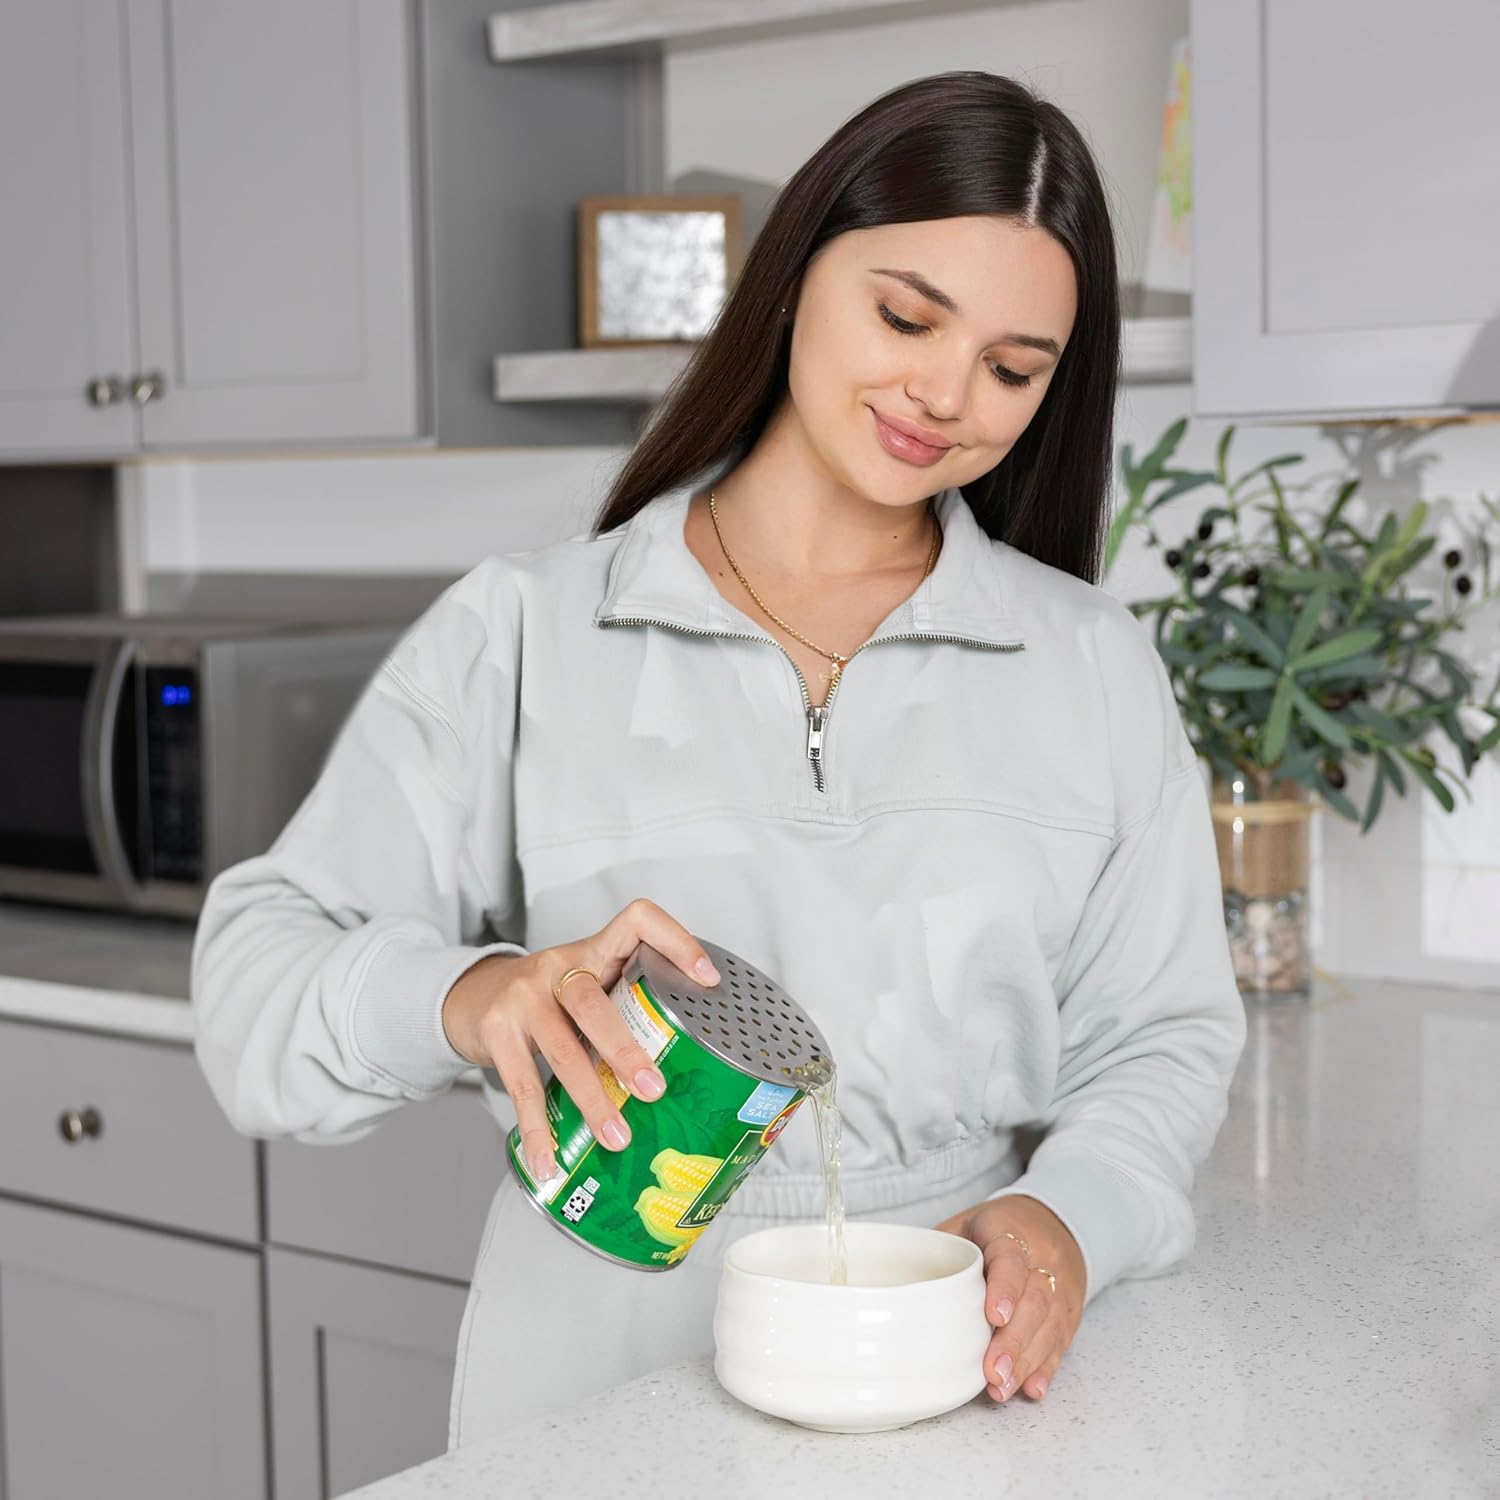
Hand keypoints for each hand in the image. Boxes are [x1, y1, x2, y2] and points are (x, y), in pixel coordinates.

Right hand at [440, 898, 720, 1179]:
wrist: (473, 996)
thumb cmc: (548, 997)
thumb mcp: (585, 985)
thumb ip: (623, 1007)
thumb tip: (688, 1068)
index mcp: (592, 950)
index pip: (637, 920)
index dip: (676, 940)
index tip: (708, 977)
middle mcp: (557, 967)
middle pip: (593, 1002)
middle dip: (625, 1049)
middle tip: (654, 1089)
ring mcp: (523, 998)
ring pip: (561, 1050)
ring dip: (591, 1099)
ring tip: (617, 1138)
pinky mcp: (496, 1032)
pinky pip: (522, 1086)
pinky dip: (538, 1129)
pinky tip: (550, 1160)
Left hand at [935, 1193, 1086, 1403]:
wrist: (1054, 1222)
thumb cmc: (1000, 1226)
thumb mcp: (967, 1223)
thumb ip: (940, 1246)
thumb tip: (896, 1276)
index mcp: (1011, 1232)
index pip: (1011, 1259)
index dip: (1004, 1289)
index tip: (993, 1316)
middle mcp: (1043, 1260)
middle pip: (1035, 1301)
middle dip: (1013, 1341)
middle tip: (993, 1371)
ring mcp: (1060, 1288)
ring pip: (1050, 1326)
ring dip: (1027, 1362)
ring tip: (1003, 1387)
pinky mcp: (1069, 1314)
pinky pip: (1061, 1342)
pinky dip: (1046, 1368)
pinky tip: (1032, 1388)